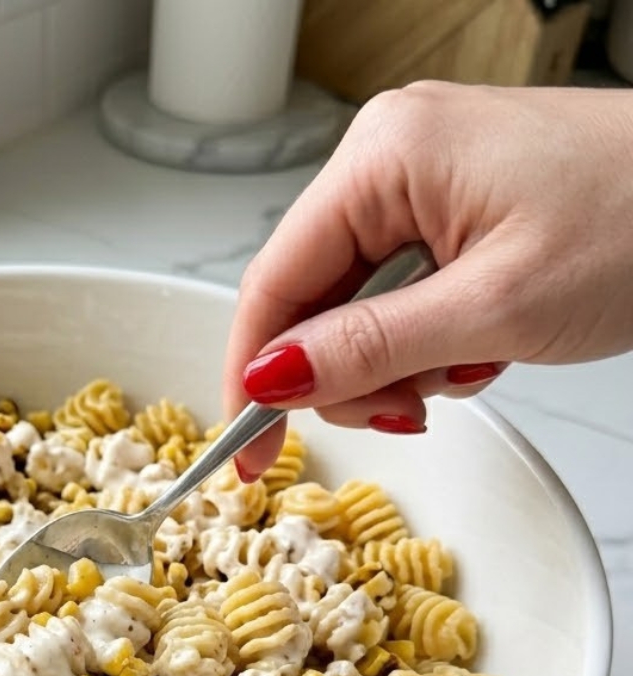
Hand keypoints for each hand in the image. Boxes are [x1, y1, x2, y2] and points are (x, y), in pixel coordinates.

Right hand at [226, 83, 632, 474]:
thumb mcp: (495, 307)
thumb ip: (370, 349)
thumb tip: (272, 378)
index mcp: (384, 157)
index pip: (273, 282)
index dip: (252, 375)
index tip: (249, 448)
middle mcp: (389, 159)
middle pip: (310, 299)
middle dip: (349, 374)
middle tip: (403, 412)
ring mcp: (420, 181)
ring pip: (353, 307)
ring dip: (396, 363)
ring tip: (469, 365)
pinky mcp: (450, 208)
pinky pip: (397, 294)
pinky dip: (425, 340)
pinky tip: (477, 344)